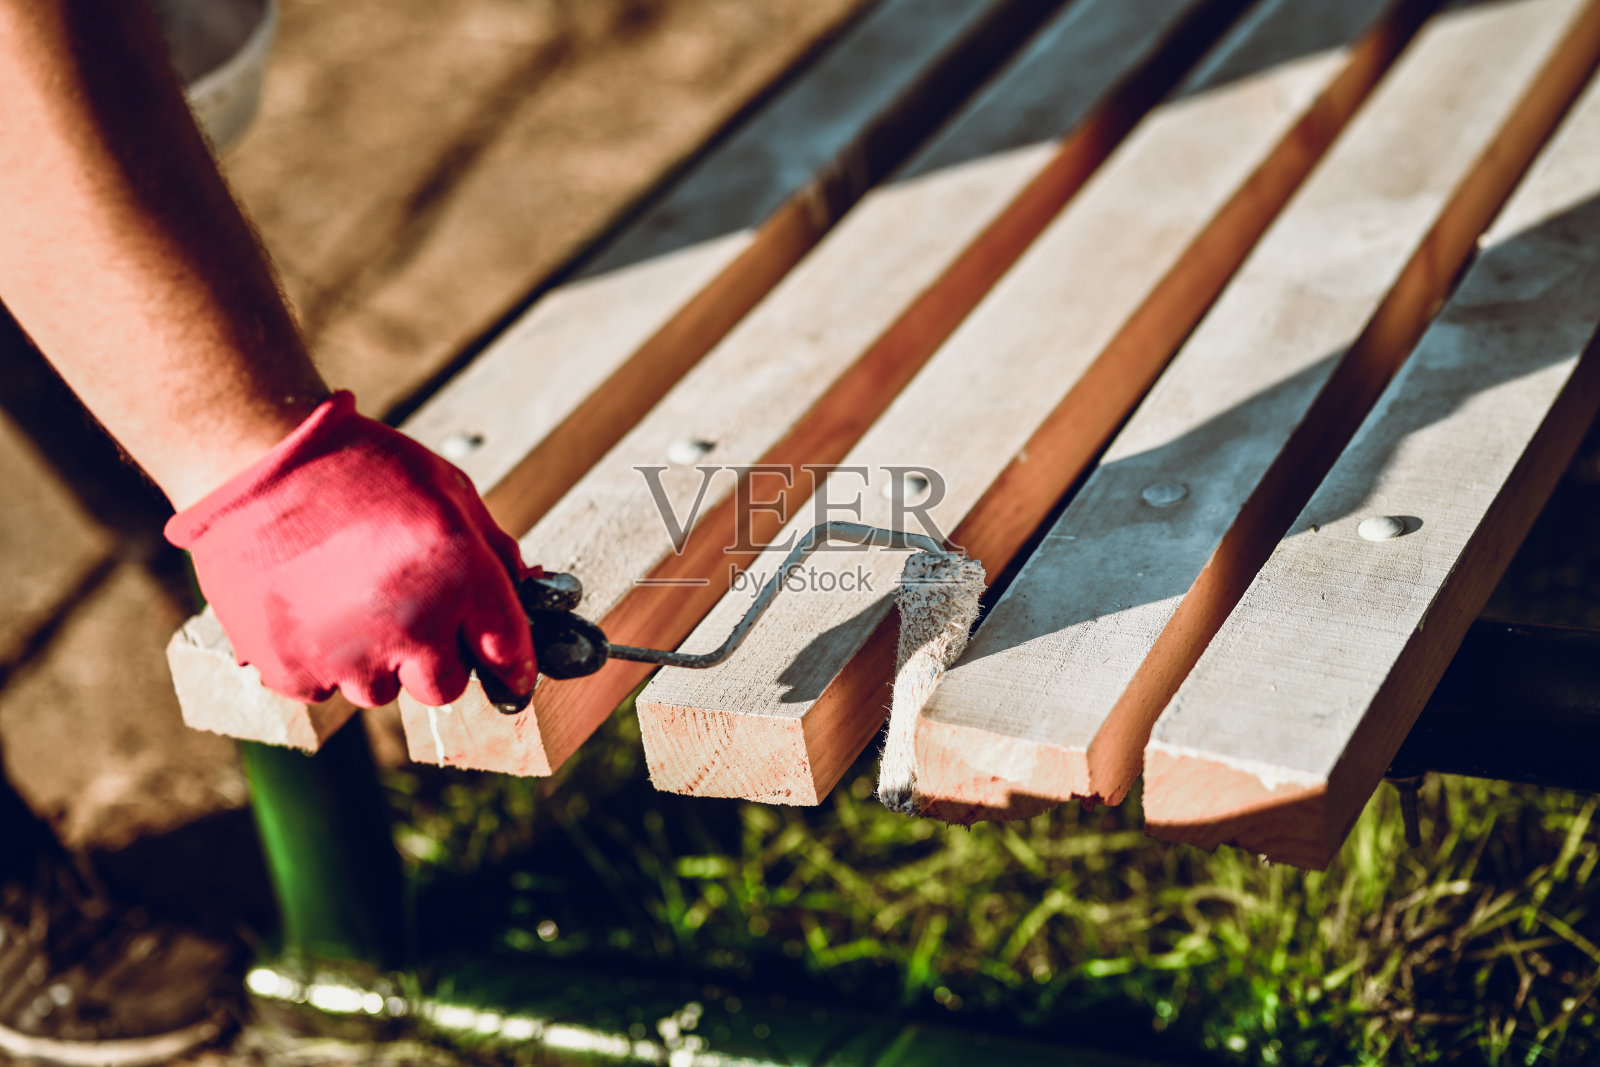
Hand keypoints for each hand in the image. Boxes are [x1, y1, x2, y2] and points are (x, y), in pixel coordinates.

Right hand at [166, 392, 535, 706]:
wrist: (258, 461)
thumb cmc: (363, 468)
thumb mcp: (449, 490)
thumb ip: (493, 550)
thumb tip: (527, 590)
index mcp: (461, 576)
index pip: (510, 653)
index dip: (513, 665)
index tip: (510, 672)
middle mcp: (412, 625)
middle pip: (443, 687)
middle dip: (434, 659)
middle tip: (410, 616)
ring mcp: (349, 655)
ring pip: (379, 690)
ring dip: (374, 660)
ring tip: (347, 599)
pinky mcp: (292, 670)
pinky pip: (322, 687)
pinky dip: (319, 659)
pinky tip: (308, 607)